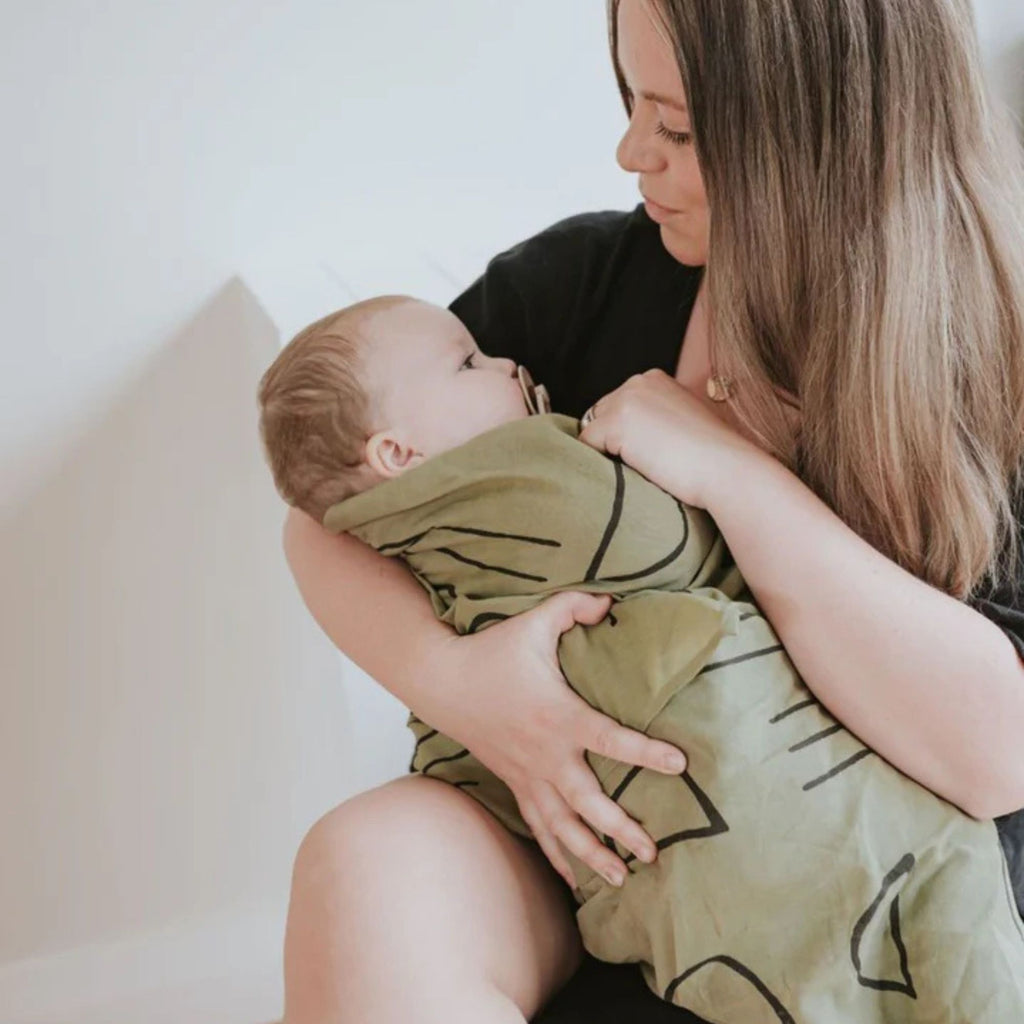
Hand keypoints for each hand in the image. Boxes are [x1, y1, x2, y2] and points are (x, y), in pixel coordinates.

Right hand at [425, 591, 689, 889]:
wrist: (443, 681)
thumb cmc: (493, 651)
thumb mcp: (535, 621)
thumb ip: (575, 607)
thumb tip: (611, 604)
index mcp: (558, 715)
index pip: (610, 739)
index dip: (646, 753)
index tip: (680, 765)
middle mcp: (546, 753)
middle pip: (588, 802)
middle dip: (620, 829)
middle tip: (652, 852)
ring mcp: (528, 773)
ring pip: (563, 825)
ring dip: (591, 854)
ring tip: (622, 878)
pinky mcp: (515, 782)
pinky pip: (538, 825)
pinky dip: (557, 854)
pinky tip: (575, 880)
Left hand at [578, 369, 762, 508]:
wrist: (726, 468)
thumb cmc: (712, 456)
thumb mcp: (682, 422)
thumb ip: (655, 419)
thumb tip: (632, 437)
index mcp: (655, 378)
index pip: (618, 403)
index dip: (624, 432)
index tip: (642, 453)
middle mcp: (638, 382)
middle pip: (600, 413)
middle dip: (609, 438)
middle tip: (635, 465)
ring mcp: (626, 400)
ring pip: (592, 429)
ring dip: (605, 451)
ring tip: (634, 470)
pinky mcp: (616, 424)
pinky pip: (587, 445)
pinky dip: (597, 461)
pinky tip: (625, 473)